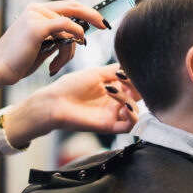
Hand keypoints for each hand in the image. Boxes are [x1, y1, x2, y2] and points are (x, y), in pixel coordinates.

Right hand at [0, 0, 108, 85]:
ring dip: (70, 50)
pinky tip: (70, 50)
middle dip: (93, 16)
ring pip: (70, 28)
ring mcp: (35, 15)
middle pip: (74, 8)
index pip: (69, 6)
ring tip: (56, 64)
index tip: (102, 21)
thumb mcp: (44, 46)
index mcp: (36, 11)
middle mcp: (36, 8)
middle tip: (106, 26)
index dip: (88, 11)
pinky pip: (67, 28)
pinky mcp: (36, 26)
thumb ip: (59, 36)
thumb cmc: (20, 62)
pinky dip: (74, 38)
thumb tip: (80, 33)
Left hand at [9, 64, 140, 143]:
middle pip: (138, 96)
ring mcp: (113, 114)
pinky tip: (124, 108)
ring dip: (128, 99)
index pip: (134, 83)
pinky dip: (132, 117)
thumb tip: (132, 65)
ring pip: (135, 109)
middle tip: (124, 79)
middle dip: (136, 87)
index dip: (135, 77)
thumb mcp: (96, 73)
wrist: (54, 102)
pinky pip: (130, 126)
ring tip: (111, 91)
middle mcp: (116, 101)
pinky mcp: (110, 126)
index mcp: (114, 88)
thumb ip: (115, 70)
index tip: (127, 70)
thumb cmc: (71, 86)